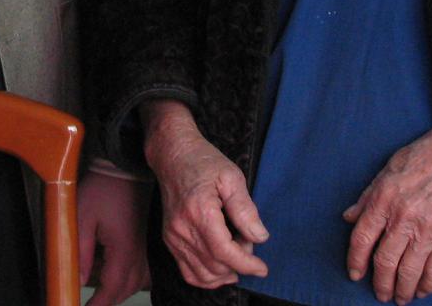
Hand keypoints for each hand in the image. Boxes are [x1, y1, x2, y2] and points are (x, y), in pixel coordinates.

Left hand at [76, 168, 150, 305]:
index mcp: (124, 251)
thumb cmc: (104, 188)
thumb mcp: (81, 216)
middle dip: (105, 298)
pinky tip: (114, 268)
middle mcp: (141, 255)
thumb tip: (78, 279)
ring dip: (116, 288)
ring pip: (134, 284)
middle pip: (124, 291)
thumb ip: (79, 251)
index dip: (97, 305)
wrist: (125, 168)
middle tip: (88, 298)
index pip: (112, 290)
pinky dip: (128, 277)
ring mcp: (148, 250)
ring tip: (97, 277)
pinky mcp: (149, 244)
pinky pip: (142, 272)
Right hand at [141, 99, 267, 289]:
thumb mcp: (231, 177)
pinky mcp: (169, 240)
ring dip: (224, 273)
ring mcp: (173, 236)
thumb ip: (245, 209)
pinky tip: (221, 268)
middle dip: (238, 263)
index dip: (247, 264)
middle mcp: (182, 229)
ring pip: (202, 275)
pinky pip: (188, 272)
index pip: (225, 253)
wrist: (172, 155)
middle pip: (216, 266)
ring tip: (235, 253)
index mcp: (199, 212)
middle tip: (248, 242)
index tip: (262, 268)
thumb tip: (260, 237)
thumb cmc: (203, 162)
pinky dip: (207, 277)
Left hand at [343, 94, 431, 304]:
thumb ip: (368, 196)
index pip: (361, 238)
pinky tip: (422, 291)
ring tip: (398, 298)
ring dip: (401, 290)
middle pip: (384, 262)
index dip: (355, 260)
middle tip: (379, 293)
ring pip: (408, 272)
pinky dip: (427, 286)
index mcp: (384, 199)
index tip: (354, 273)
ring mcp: (427, 232)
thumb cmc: (429, 154)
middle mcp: (402, 219)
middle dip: (379, 283)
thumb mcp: (389, 167)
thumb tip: (350, 216)